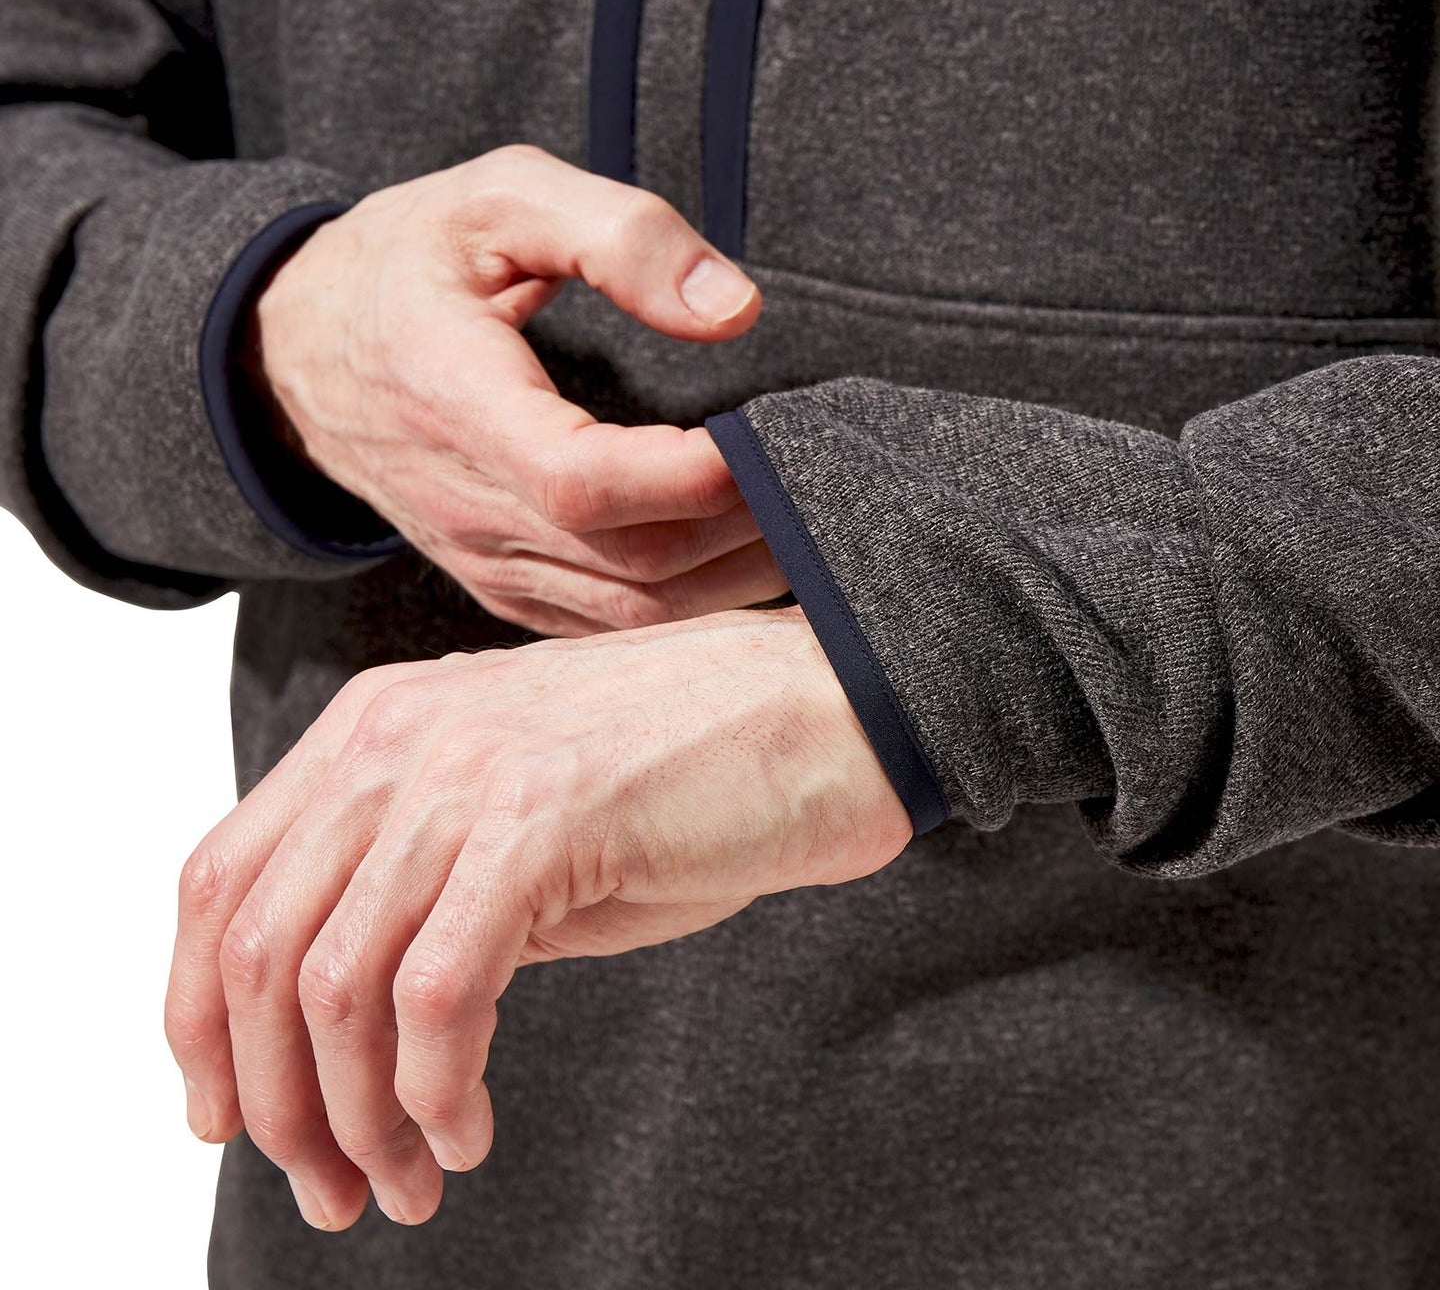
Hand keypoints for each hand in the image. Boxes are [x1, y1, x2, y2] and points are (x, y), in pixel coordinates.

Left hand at [164, 605, 910, 1229]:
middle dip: (272, 1100)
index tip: (230, 1117)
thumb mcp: (521, 819)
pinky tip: (470, 1133)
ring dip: (354, 1118)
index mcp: (376, 727)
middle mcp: (399, 737)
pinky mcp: (545, 818)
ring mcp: (469, 769)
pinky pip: (439, 996)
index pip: (220, 882)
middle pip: (255, 946)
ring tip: (406, 1181)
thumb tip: (344, 1026)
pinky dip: (435, 1094)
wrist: (829, 708)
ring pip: (333, 985)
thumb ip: (423, 888)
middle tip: (329, 1188)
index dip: (199, 1019)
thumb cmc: (691, 773)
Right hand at [250, 143, 784, 635]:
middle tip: (827, 477)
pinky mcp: (505, 587)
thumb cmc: (406, 264)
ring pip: (634, 613)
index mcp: (458, 404)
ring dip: (736, 579)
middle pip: (635, 563)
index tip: (778, 435)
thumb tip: (735, 310)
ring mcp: (486, 562)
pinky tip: (750, 566)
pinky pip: (612, 626)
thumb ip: (618, 235)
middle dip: (749, 528)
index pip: (588, 483)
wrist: (296, 354)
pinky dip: (693, 608)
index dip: (698, 476)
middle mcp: (470, 509)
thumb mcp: (499, 198)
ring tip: (813, 525)